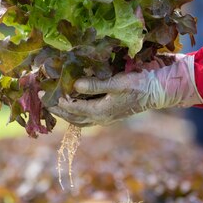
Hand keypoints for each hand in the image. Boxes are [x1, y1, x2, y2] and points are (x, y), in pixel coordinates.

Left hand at [48, 54, 202, 126]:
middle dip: (56, 110)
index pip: (72, 108)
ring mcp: (105, 116)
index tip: (42, 93)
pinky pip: (87, 116)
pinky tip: (71, 105)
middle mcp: (101, 117)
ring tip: (51, 105)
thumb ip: (96, 85)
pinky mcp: (109, 112)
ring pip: (79, 119)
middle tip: (40, 100)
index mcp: (101, 111)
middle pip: (72, 117)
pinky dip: (76, 112)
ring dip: (64, 113)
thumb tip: (74, 85)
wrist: (161, 90)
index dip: (56, 101)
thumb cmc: (141, 85)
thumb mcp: (118, 82)